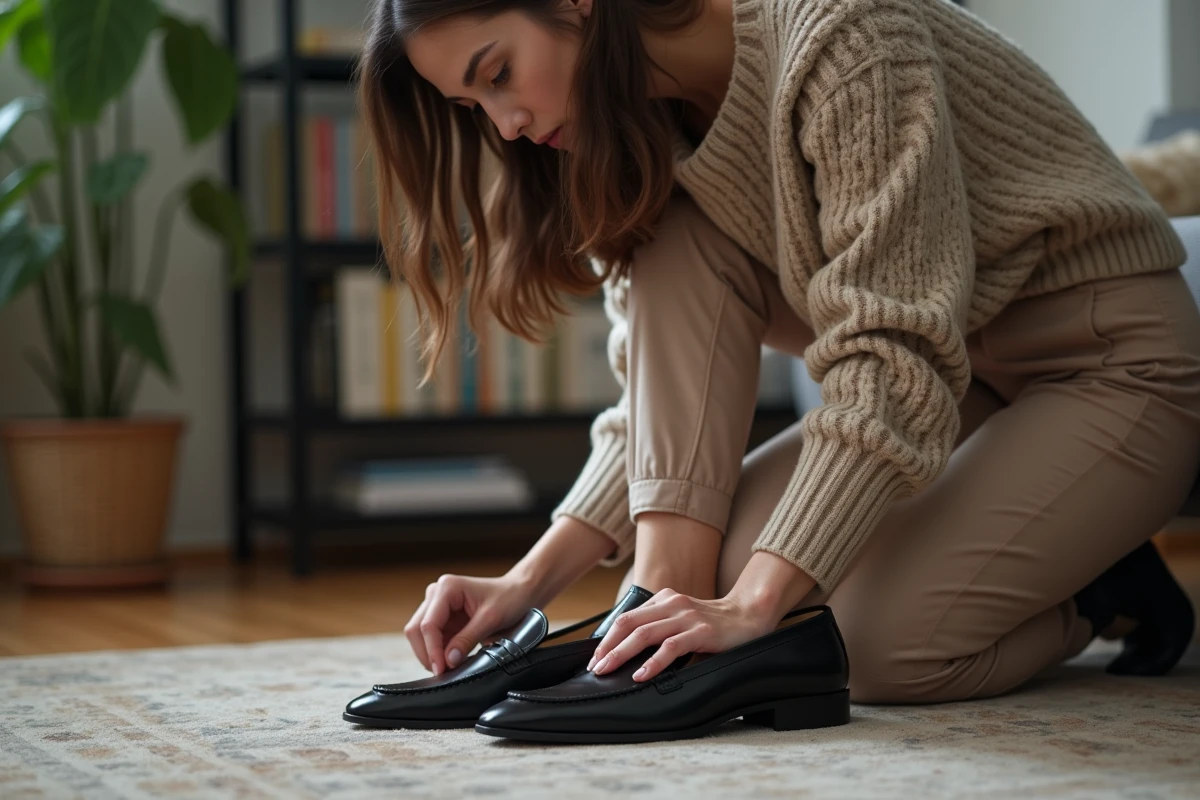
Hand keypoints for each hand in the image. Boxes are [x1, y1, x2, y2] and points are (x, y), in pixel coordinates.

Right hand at [403, 573, 535, 676]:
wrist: (520, 593)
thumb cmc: (509, 598)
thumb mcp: (490, 619)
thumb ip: (467, 639)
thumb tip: (447, 660)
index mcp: (447, 588)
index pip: (428, 624)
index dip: (432, 650)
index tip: (441, 669)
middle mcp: (437, 594)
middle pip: (416, 630)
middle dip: (428, 653)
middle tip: (443, 673)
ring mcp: (438, 605)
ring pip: (420, 636)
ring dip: (432, 654)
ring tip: (450, 667)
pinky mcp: (443, 617)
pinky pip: (433, 639)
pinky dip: (439, 652)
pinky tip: (452, 660)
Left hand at [586, 588, 775, 681]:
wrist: (749, 616)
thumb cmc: (713, 623)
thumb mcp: (681, 619)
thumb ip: (660, 628)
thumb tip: (629, 653)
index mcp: (664, 600)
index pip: (627, 618)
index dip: (607, 638)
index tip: (595, 658)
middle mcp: (672, 604)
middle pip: (629, 624)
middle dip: (607, 646)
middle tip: (595, 667)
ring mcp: (686, 617)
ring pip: (644, 634)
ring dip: (622, 654)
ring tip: (607, 670)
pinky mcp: (701, 632)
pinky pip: (671, 648)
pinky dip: (653, 663)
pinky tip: (641, 675)